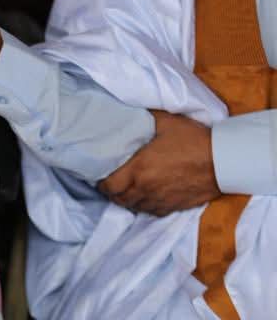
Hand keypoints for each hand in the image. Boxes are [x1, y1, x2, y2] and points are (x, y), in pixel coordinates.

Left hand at [98, 111, 219, 215]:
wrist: (224, 161)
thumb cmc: (193, 139)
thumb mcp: (165, 122)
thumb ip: (143, 118)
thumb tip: (128, 111)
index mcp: (139, 169)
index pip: (109, 185)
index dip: (100, 182)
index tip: (99, 174)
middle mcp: (146, 188)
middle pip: (119, 199)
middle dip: (111, 192)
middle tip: (109, 181)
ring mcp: (160, 200)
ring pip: (134, 207)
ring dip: (126, 199)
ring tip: (124, 189)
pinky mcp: (174, 206)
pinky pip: (152, 211)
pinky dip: (143, 205)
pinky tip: (143, 196)